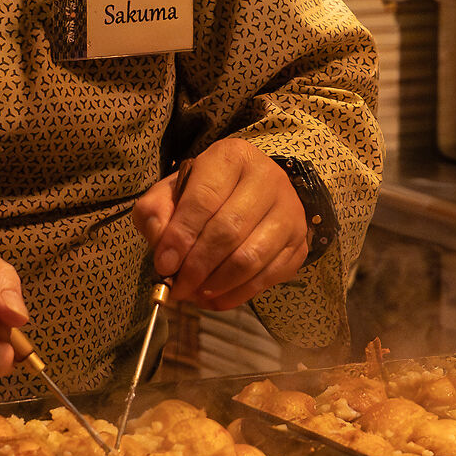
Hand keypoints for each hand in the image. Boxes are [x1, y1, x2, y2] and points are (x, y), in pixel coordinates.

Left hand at [131, 139, 307, 311]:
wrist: (251, 194)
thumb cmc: (205, 193)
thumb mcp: (171, 192)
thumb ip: (156, 212)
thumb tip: (161, 245)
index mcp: (232, 157)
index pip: (204, 199)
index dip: (181, 236)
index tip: (164, 265)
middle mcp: (269, 178)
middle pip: (229, 231)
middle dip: (197, 266)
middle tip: (177, 287)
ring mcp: (290, 211)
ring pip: (250, 258)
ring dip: (217, 284)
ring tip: (194, 293)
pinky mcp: (300, 242)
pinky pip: (269, 276)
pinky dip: (238, 294)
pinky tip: (216, 297)